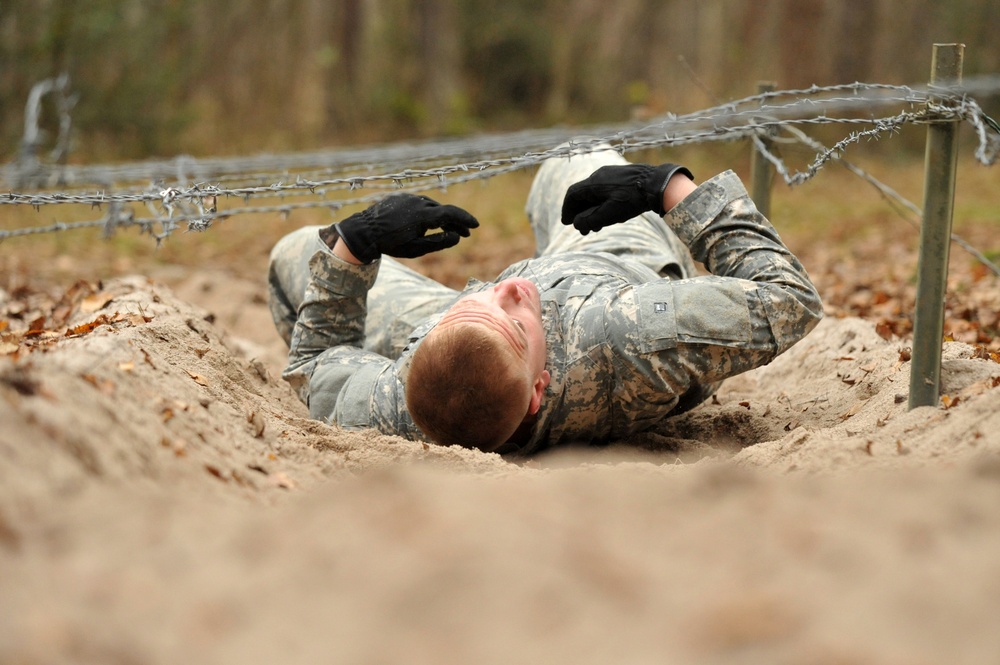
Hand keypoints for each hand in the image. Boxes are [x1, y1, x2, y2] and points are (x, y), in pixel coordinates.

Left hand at [332, 193, 478, 262]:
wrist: (363, 232)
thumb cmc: (390, 244)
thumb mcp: (417, 248)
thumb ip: (439, 242)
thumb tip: (457, 236)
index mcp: (424, 214)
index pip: (451, 213)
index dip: (465, 219)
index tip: (475, 225)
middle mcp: (418, 202)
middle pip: (443, 210)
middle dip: (455, 222)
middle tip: (464, 233)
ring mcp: (408, 198)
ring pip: (431, 206)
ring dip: (440, 217)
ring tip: (446, 229)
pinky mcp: (399, 197)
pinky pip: (417, 203)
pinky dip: (426, 212)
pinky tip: (425, 222)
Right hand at [561, 163, 692, 234]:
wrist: (658, 184)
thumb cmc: (633, 200)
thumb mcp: (609, 214)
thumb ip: (590, 220)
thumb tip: (576, 224)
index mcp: (593, 183)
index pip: (572, 195)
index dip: (567, 210)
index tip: (566, 222)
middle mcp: (599, 175)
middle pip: (583, 195)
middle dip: (581, 213)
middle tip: (582, 229)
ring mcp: (611, 174)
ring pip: (595, 193)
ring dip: (592, 209)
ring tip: (597, 226)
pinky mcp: (622, 176)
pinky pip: (605, 190)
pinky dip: (602, 203)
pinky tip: (610, 213)